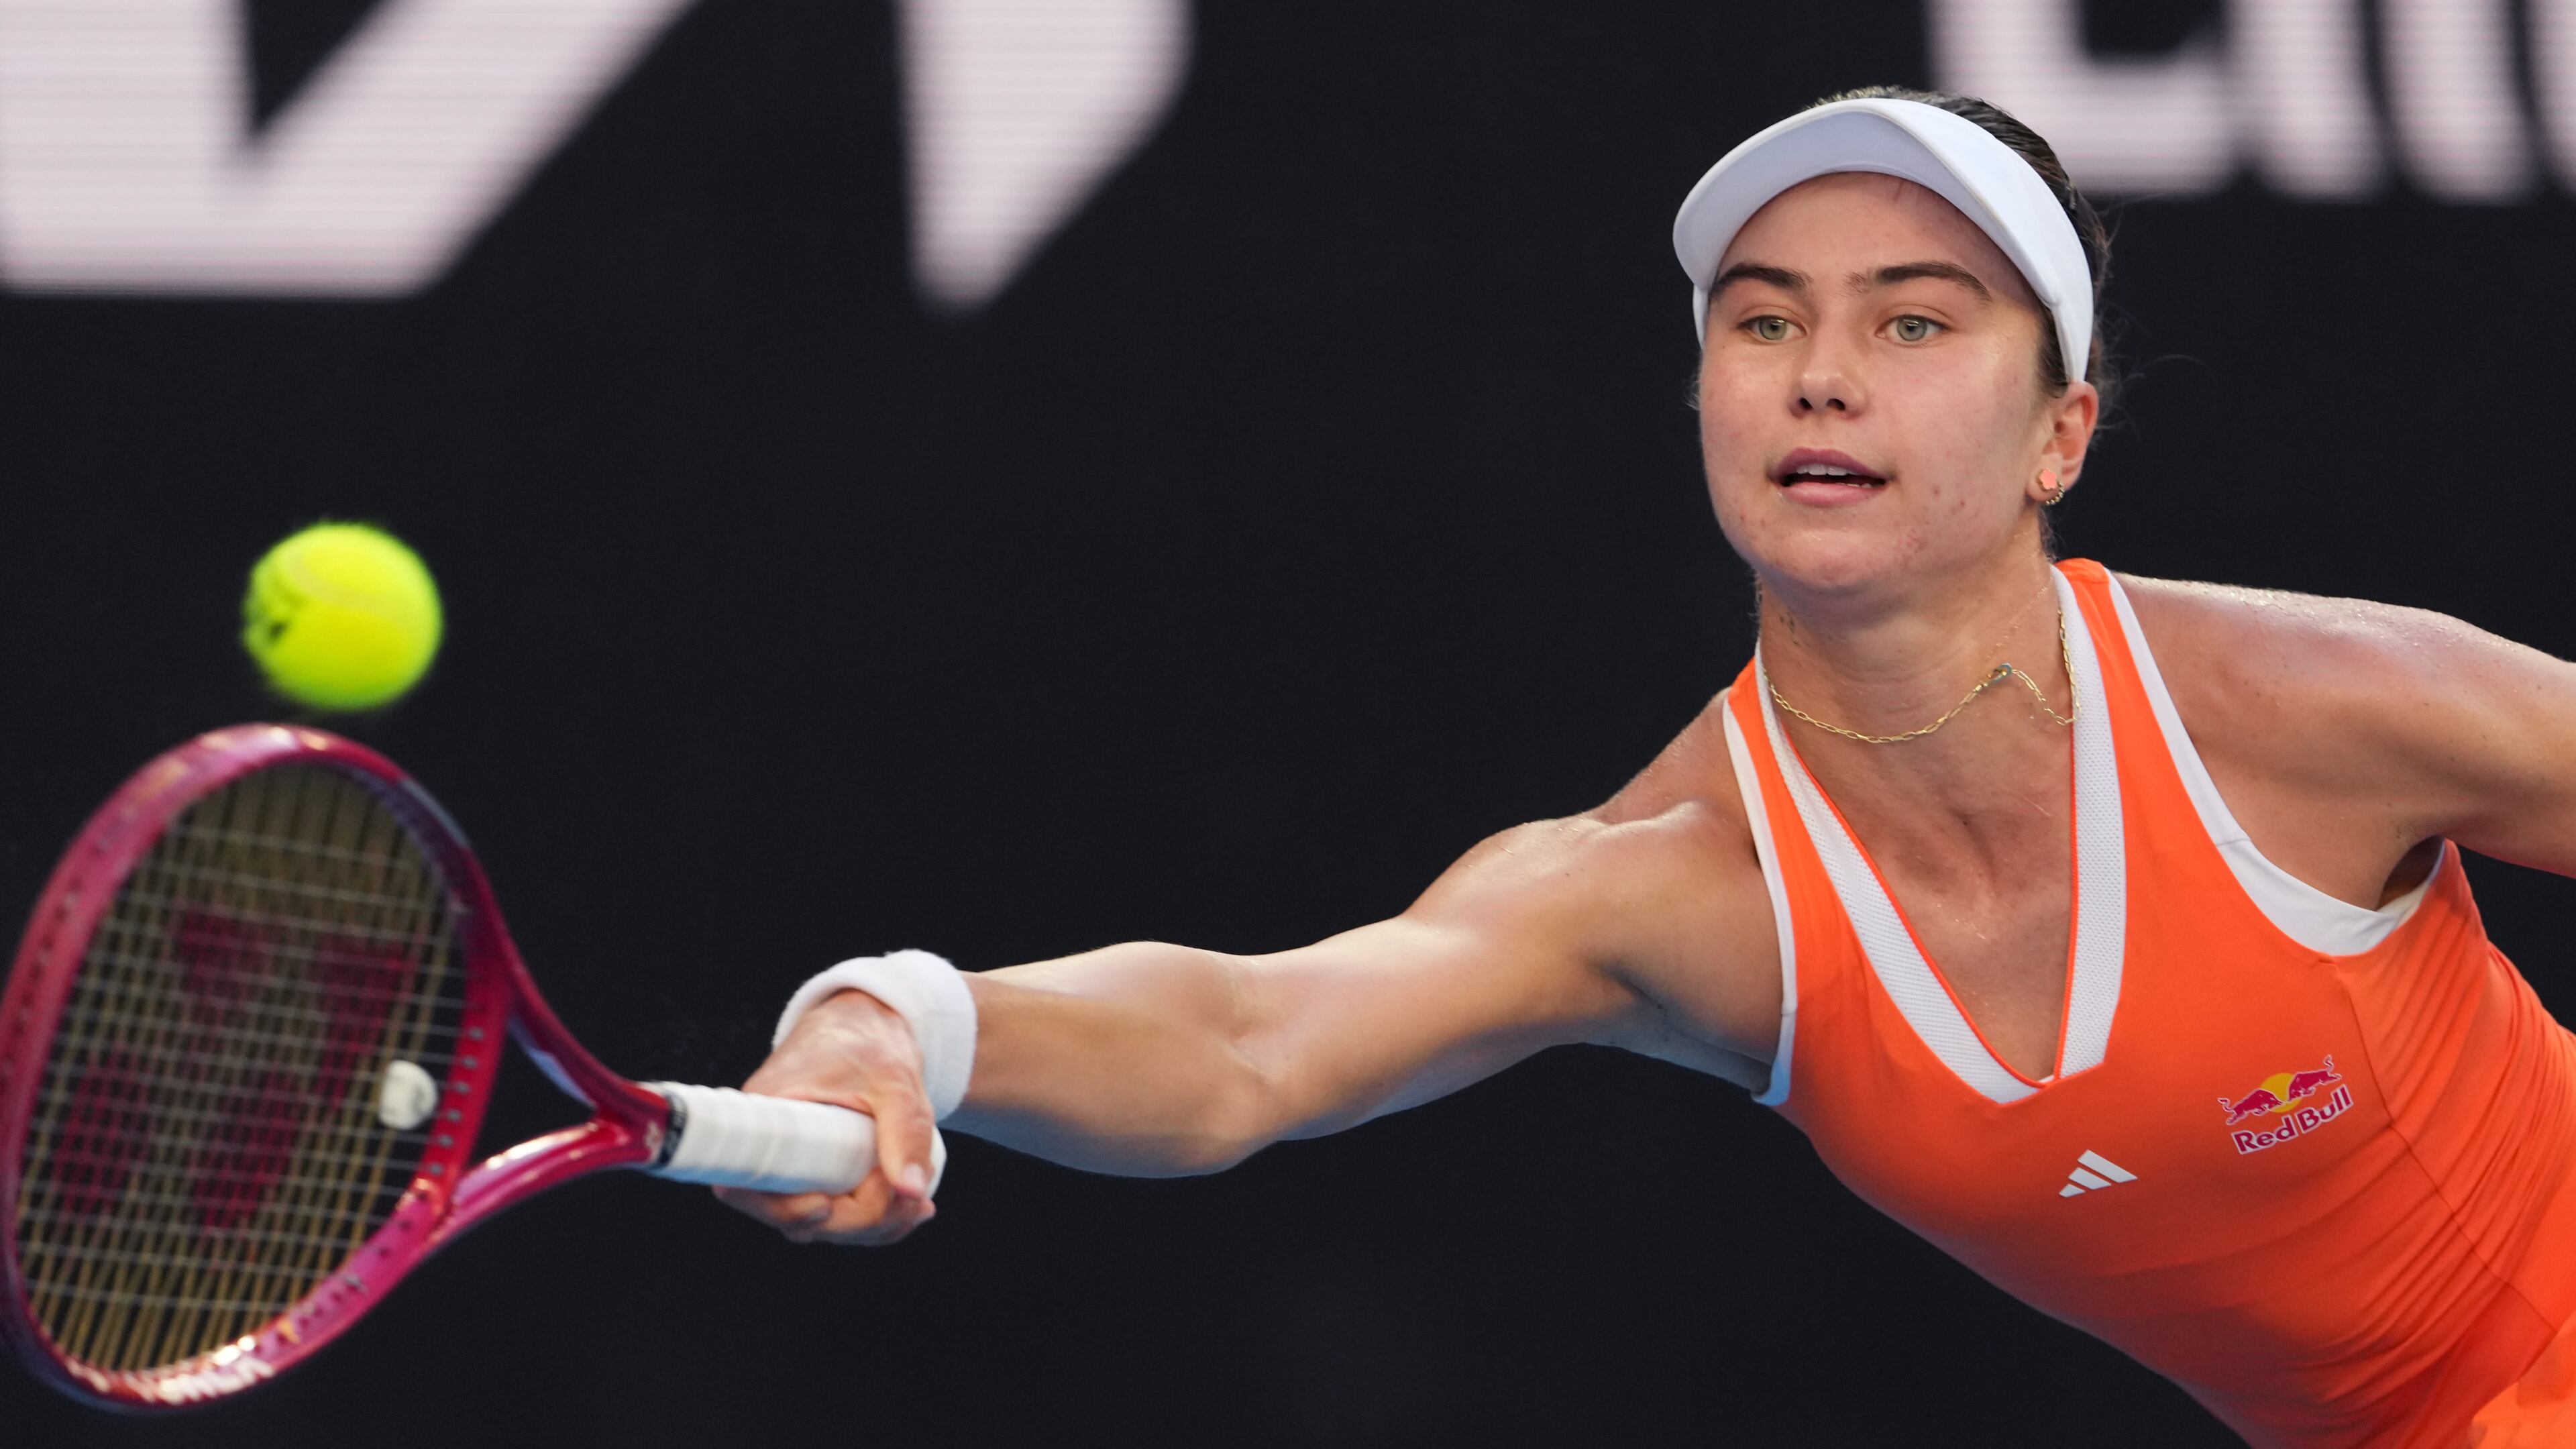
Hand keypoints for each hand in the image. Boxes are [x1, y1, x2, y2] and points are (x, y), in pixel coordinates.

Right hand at [712, 990, 939, 1244]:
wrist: (870, 1024)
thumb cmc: (869, 1041)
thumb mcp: (894, 1079)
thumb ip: (906, 1130)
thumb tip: (911, 1190)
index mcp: (767, 1115)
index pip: (744, 1184)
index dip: (782, 1208)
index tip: (824, 1205)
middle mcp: (771, 1148)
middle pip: (792, 1215)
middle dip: (855, 1221)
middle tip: (909, 1199)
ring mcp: (796, 1165)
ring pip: (821, 1222)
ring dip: (872, 1226)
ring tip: (918, 1205)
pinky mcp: (819, 1174)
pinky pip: (837, 1213)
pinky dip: (875, 1220)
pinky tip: (913, 1208)